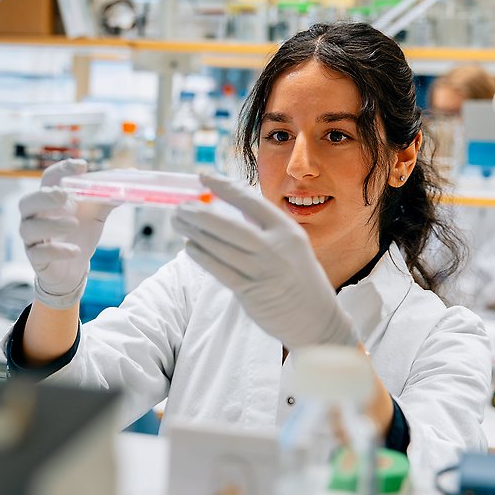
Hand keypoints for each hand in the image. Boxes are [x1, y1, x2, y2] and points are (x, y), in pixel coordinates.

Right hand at [19, 159, 116, 308]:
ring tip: (74, 224)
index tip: (81, 166)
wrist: (74, 267)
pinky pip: (38, 253)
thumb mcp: (96, 213)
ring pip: (29, 228)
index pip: (49, 178)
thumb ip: (108, 195)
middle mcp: (36, 216)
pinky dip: (56, 250)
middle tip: (64, 196)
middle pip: (27, 202)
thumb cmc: (81, 233)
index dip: (62, 170)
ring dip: (51, 225)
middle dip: (44, 197)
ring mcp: (33, 238)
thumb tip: (131, 174)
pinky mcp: (36, 258)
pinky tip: (75, 251)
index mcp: (50, 199)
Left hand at [171, 173, 355, 350]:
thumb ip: (264, 223)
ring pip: (219, 247)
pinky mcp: (251, 293)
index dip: (222, 186)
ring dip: (194, 233)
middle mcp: (275, 248)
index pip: (249, 200)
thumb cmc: (299, 276)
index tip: (203, 176)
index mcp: (286, 230)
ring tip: (178, 222)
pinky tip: (190, 246)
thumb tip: (233, 196)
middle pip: (227, 225)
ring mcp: (262, 271)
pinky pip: (219, 270)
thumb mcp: (292, 243)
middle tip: (180, 206)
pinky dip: (201, 256)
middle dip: (199, 213)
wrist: (316, 318)